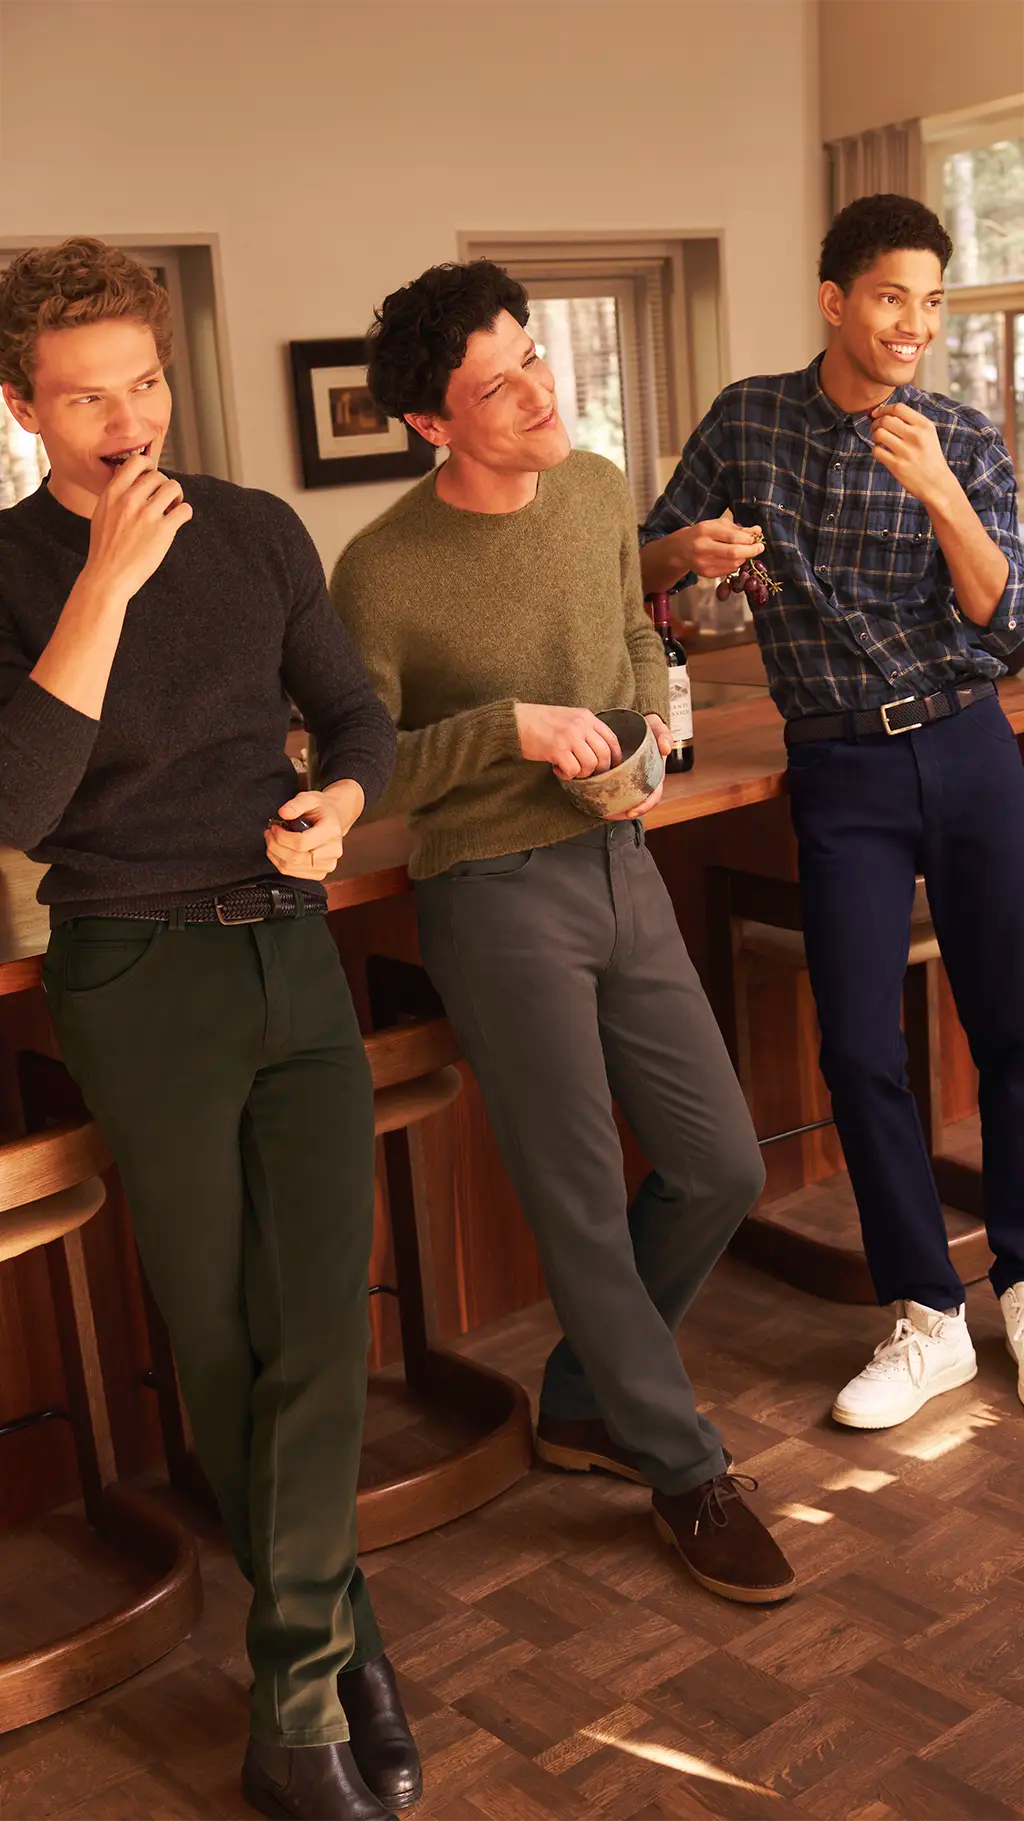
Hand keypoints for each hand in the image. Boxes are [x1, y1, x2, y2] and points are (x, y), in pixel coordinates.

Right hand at [83, 452, 192, 601]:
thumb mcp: (101, 513)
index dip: (149, 465)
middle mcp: (129, 500)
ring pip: (174, 488)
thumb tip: (126, 472)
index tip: (153, 476)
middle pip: (158, 476)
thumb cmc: (105, 548)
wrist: (107, 577)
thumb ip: (115, 493)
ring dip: (177, 497)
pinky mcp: (163, 530)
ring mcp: (146, 515)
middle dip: (164, 486)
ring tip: (172, 509)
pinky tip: (178, 520)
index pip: (136, 462)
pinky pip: (185, 509)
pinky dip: (185, 512)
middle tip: (164, 501)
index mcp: (113, 493)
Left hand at [264, 783, 362, 881]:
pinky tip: (279, 851)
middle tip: (269, 834)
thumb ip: (295, 804)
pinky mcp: (321, 872)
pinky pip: (294, 873)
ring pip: (292, 868)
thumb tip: (283, 813)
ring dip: (275, 855)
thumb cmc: (322, 809)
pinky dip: (281, 863)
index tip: (274, 828)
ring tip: (272, 841)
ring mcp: (328, 864)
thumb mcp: (310, 798)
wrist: (335, 819)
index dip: (282, 837)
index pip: (302, 843)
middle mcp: (333, 851)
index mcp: (331, 831)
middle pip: (295, 858)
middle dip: (275, 846)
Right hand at [515, 703, 622, 778]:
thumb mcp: (568, 717)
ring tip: (570, 769)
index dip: (616, 756)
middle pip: (604, 754)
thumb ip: (584, 729)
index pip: (611, 739)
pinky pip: (573, 770)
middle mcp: (580, 726)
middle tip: (588, 773)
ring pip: (590, 765)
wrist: (515, 721)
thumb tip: (599, 751)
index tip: (613, 766)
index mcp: (586, 717)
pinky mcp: (557, 749)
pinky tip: (558, 770)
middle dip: (599, 769)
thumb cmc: (539, 721)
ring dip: (582, 773)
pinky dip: (567, 775)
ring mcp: (569, 737)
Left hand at [604, 715, 668, 819]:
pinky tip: (596, 803)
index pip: (653, 795)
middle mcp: (642, 779)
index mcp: (654, 773)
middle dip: (624, 813)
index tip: (632, 812)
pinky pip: (612, 789)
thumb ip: (664, 734)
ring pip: (624, 799)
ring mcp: (629, 778)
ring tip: (602, 813)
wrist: (631, 721)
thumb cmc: (646, 726)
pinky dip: (606, 798)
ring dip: (614, 809)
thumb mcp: (656, 727)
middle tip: (611, 816)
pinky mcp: (617, 775)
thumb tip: (666, 749)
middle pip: (636, 802)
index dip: (645, 806)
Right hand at [674, 517, 764, 578]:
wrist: (680, 549)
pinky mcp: (706, 573)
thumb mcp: (717, 525)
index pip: (732, 537)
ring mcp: (704, 563)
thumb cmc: (702, 534)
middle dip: (750, 551)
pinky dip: (736, 564)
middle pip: (733, 553)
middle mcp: (703, 547)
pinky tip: (734, 559)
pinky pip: (728, 570)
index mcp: (705, 531)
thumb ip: (737, 528)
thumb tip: (758, 531)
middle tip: (759, 548)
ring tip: (746, 552)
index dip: (748, 539)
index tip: (757, 538)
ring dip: (744, 558)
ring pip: (733, 563)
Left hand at [870, 403, 952, 508]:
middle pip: (886, 419)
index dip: (883, 409)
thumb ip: (911, 422)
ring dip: (874, 434)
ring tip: (878, 439)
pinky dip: (875, 449)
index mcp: (925, 426)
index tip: (877, 414)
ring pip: (879, 433)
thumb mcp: (928, 434)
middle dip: (876, 422)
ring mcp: (906, 451)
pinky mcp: (897, 465)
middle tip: (875, 428)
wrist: (937, 484)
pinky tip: (881, 451)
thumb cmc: (930, 457)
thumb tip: (883, 412)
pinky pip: (876, 450)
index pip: (899, 408)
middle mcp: (916, 436)